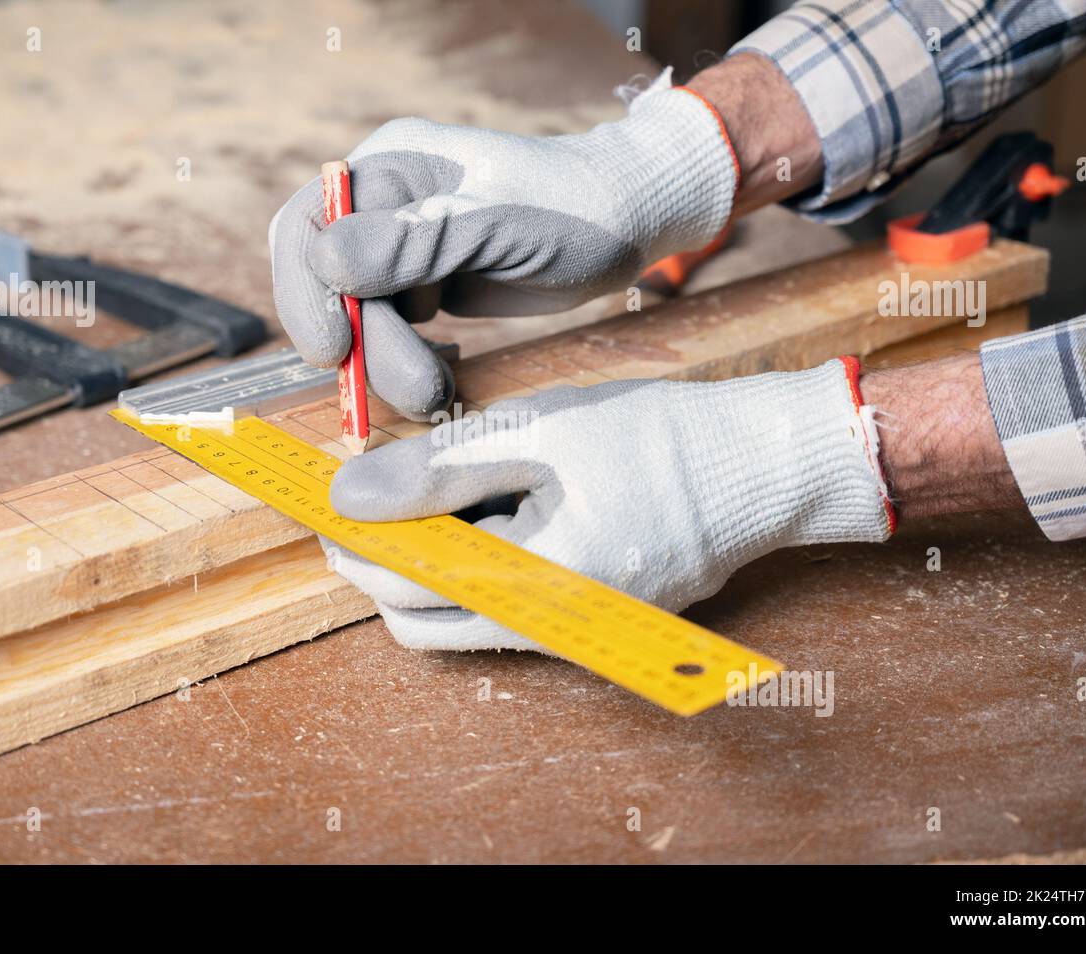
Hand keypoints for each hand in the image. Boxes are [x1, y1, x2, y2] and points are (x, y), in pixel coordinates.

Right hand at [269, 70, 737, 420]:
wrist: (627, 223)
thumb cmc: (574, 209)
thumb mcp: (499, 222)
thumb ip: (415, 241)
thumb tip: (325, 260)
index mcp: (392, 167)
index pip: (309, 226)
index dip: (308, 291)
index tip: (335, 349)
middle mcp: (385, 204)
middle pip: (328, 281)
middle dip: (363, 344)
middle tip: (414, 391)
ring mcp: (402, 247)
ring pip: (359, 315)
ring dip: (387, 362)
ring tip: (437, 392)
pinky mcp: (425, 283)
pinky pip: (390, 330)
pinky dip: (407, 358)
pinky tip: (445, 370)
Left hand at [321, 359, 893, 650]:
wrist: (761, 464)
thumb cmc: (658, 439)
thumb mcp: (537, 433)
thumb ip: (436, 470)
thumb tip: (349, 498)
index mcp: (532, 587)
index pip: (403, 590)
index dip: (352, 543)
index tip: (323, 499)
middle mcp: (550, 630)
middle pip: (425, 619)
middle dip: (381, 562)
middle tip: (367, 496)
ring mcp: (575, 630)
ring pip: (464, 614)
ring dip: (427, 562)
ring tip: (423, 489)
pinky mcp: (593, 617)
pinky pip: (509, 605)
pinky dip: (476, 562)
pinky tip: (478, 505)